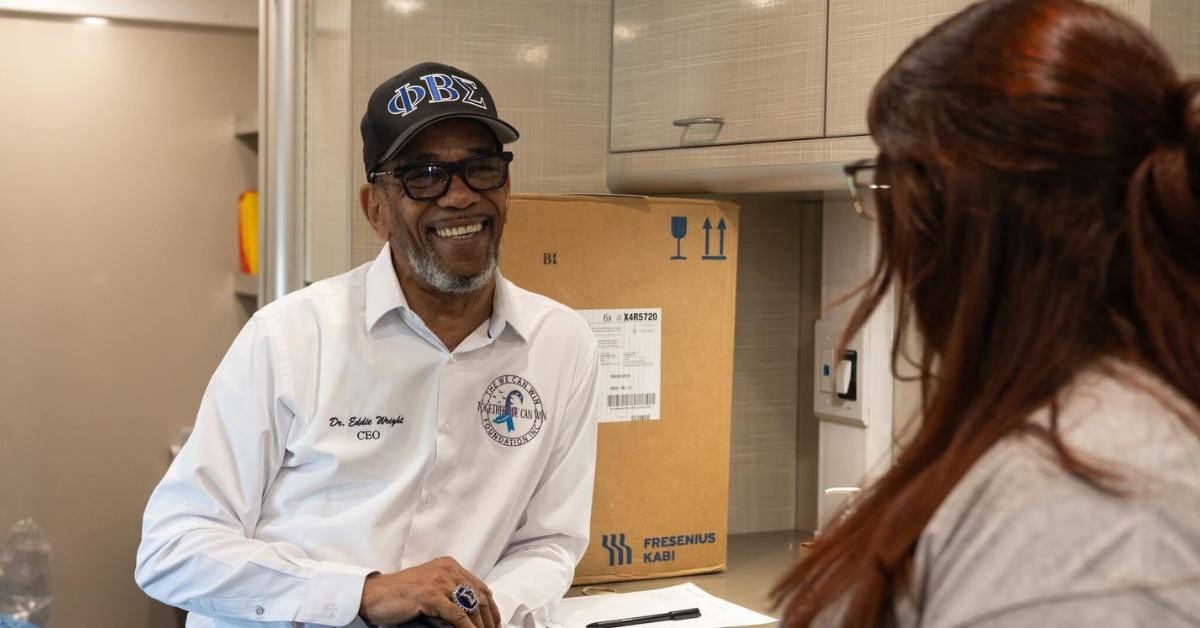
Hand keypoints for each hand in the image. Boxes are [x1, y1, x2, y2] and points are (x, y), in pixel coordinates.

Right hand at [358, 557, 501, 627]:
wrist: (374, 595)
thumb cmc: (400, 594)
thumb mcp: (430, 586)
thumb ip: (450, 592)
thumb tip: (471, 612)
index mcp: (449, 565)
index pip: (480, 587)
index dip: (492, 608)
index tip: (495, 624)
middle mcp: (447, 569)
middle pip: (480, 597)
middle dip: (490, 619)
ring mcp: (439, 581)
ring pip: (471, 606)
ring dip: (481, 626)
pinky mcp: (431, 594)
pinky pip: (457, 615)